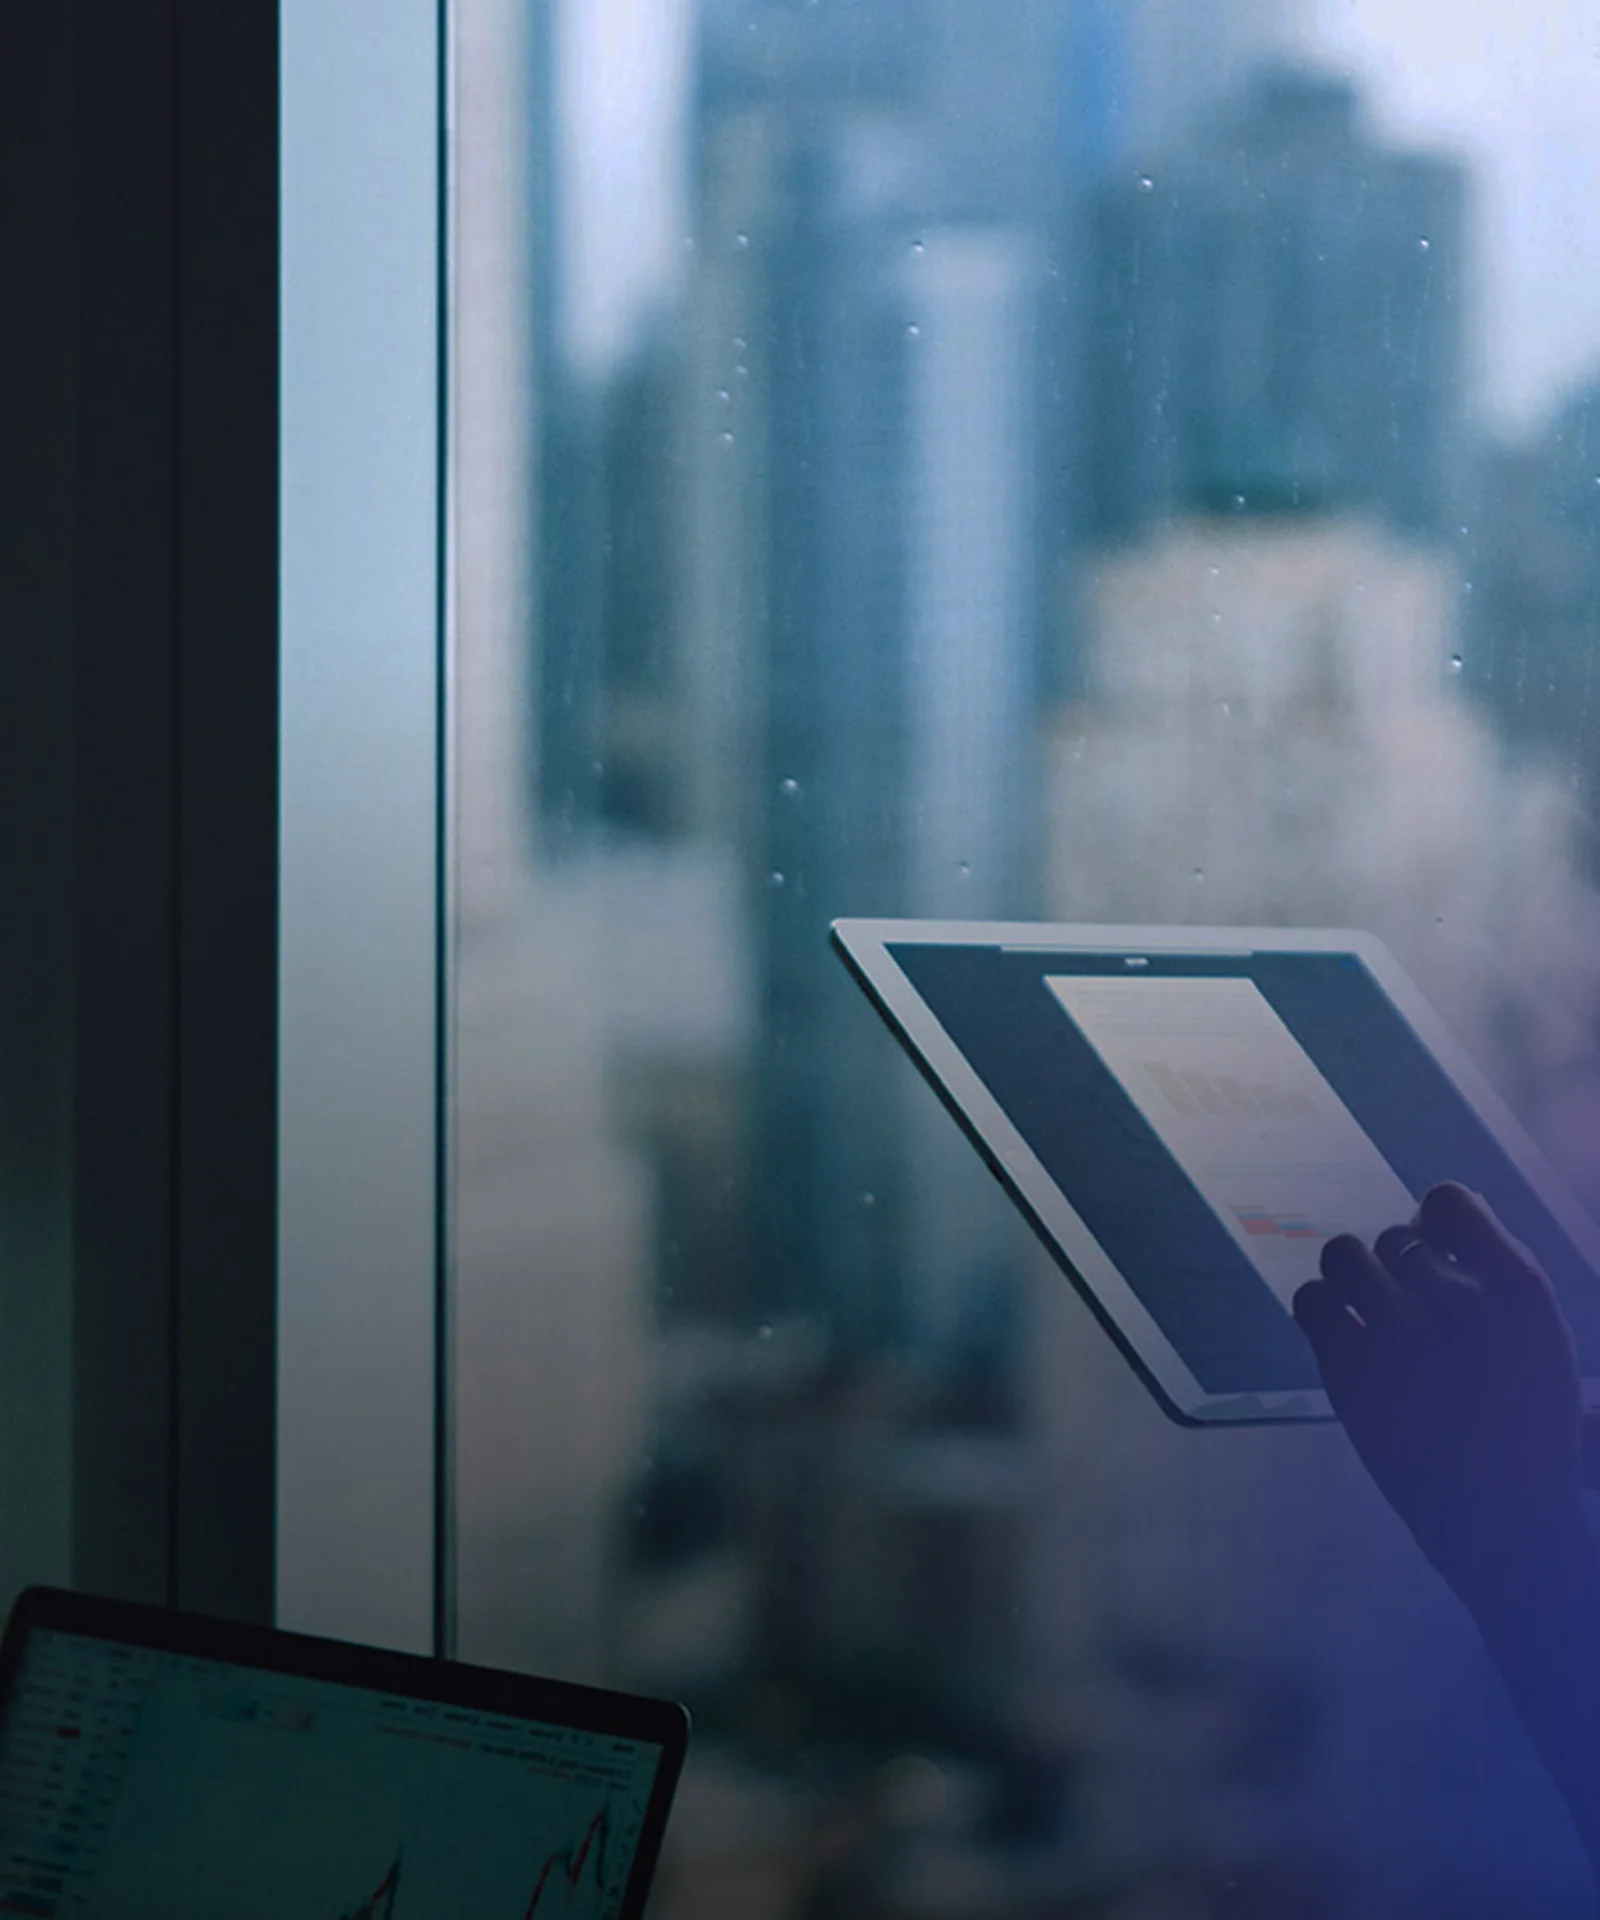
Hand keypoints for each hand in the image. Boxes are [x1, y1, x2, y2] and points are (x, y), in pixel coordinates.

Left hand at [1293, 1182, 1586, 1610]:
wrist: (1505, 1524)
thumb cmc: (1528, 1434)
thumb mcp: (1539, 1343)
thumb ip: (1490, 1282)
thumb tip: (1425, 1231)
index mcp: (1520, 1287)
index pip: (1447, 1200)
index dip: (1430, 1224)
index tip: (1433, 1255)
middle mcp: (1460, 1297)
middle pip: (1395, 1237)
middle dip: (1396, 1268)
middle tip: (1406, 1315)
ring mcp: (1401, 1331)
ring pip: (1344, 1253)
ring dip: (1351, 1278)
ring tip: (1367, 1315)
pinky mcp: (1350, 1370)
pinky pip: (1311, 1299)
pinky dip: (1320, 1310)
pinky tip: (1340, 1335)